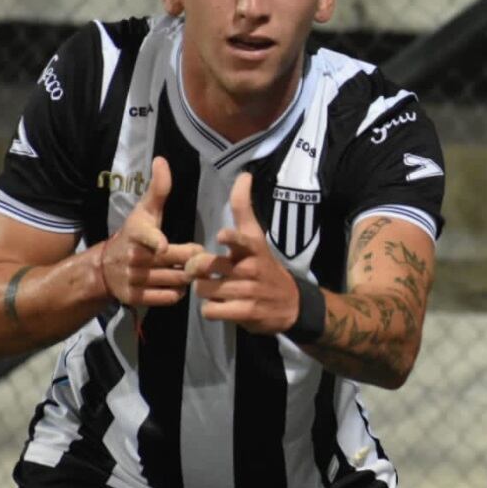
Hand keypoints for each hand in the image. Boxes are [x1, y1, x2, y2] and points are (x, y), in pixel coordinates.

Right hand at [99, 156, 201, 305]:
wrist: (105, 267)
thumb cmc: (134, 234)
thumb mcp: (144, 212)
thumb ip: (158, 190)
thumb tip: (162, 160)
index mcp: (137, 234)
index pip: (148, 237)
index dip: (156, 242)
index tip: (164, 247)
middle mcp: (134, 257)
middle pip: (176, 261)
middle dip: (194, 260)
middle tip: (202, 258)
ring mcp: (134, 280)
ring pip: (176, 280)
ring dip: (188, 276)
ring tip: (192, 270)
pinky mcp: (135, 298)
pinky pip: (169, 298)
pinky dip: (178, 293)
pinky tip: (178, 284)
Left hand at [187, 172, 301, 333]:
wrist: (289, 304)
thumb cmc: (263, 266)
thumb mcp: (256, 237)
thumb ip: (244, 209)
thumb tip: (244, 174)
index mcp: (252, 248)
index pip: (243, 239)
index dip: (232, 238)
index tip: (223, 237)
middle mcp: (252, 268)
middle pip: (208, 266)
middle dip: (197, 270)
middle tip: (200, 273)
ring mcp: (249, 292)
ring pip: (204, 289)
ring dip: (204, 291)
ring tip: (216, 289)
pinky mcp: (245, 313)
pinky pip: (210, 310)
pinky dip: (210, 309)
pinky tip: (221, 305)